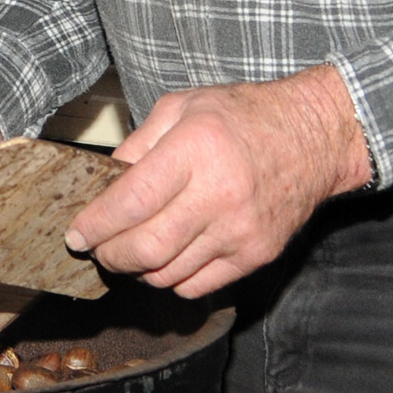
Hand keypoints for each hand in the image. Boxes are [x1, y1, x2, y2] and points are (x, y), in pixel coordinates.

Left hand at [66, 65, 370, 298]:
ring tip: (132, 250)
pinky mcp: (256, 254)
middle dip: (110, 256)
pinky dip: (171, 279)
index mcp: (195, 149)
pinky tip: (168, 257)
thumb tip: (102, 182)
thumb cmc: (245, 116)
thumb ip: (138, 144)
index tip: (77, 234)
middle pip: (146, 248)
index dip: (95, 225)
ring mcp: (240, 230)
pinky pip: (197, 286)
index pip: (131, 202)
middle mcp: (219, 194)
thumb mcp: (183, 107)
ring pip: (168, 274)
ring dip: (138, 270)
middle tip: (98, 249)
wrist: (315, 136)